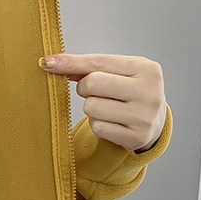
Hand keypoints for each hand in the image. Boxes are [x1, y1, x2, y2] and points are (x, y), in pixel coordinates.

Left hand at [39, 53, 166, 152]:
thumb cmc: (128, 92)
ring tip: (107, 108)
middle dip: (85, 88)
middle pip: (92, 84)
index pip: (97, 62)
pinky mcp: (136, 137)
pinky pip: (97, 127)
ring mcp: (144, 116)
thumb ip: (87, 67)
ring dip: (91, 108)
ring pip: (91, 107)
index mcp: (146, 68)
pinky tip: (111, 122)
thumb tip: (52, 62)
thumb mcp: (117, 73)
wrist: (153, 122)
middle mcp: (149, 91)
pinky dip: (97, 124)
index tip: (47, 62)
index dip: (69, 63)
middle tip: (95, 92)